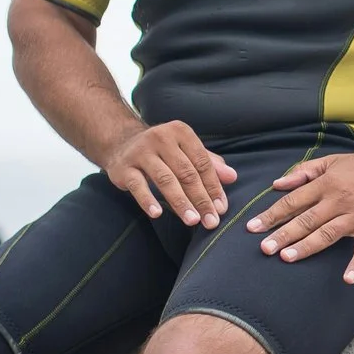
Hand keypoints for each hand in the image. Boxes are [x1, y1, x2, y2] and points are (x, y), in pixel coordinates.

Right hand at [101, 121, 236, 227]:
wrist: (121, 143)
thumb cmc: (162, 151)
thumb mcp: (186, 151)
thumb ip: (209, 164)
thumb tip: (233, 177)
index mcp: (181, 132)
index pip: (202, 163)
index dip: (214, 187)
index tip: (222, 209)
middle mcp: (161, 138)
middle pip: (186, 173)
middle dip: (201, 199)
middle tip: (211, 221)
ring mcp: (141, 152)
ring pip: (165, 179)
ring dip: (181, 202)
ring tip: (193, 220)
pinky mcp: (124, 167)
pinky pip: (138, 185)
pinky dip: (148, 200)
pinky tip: (158, 214)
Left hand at [250, 150, 353, 282]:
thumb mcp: (333, 161)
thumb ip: (304, 172)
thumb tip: (277, 184)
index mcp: (327, 184)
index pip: (293, 201)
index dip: (272, 214)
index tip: (253, 227)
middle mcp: (339, 201)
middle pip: (306, 220)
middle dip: (283, 234)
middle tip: (264, 248)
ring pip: (328, 234)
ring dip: (307, 246)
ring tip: (288, 257)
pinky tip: (348, 278)